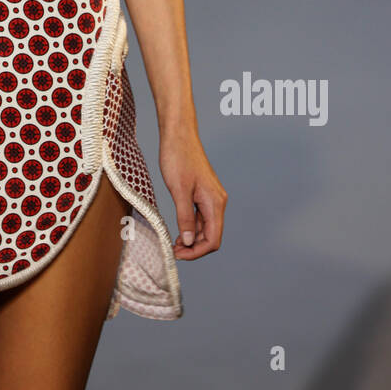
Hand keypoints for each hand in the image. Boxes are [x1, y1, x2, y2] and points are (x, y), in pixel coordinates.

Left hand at [158, 123, 226, 259]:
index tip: (178, 255)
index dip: (196, 252)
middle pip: (211, 236)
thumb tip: (188, 241)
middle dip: (193, 247)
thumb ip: (185, 217)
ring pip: (206, 227)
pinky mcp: (203, 193)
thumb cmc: (178, 158)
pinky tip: (179, 230)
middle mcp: (217, 201)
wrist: (178, 134)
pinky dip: (191, 227)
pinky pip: (201, 217)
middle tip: (173, 250)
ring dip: (192, 239)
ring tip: (174, 243)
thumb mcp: (178, 190)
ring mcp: (211, 197)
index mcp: (215, 202)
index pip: (213, 239)